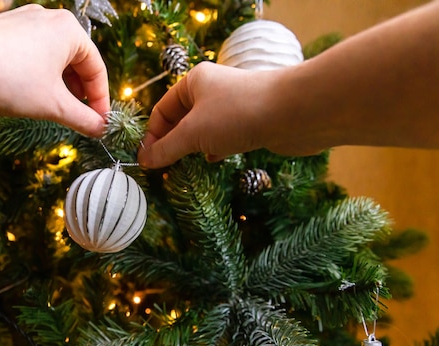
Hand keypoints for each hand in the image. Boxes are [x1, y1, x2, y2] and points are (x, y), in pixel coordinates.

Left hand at [0, 5, 109, 136]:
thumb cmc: (5, 80)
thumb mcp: (52, 105)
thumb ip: (82, 119)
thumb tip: (100, 129)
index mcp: (69, 30)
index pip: (97, 69)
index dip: (100, 101)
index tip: (99, 124)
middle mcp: (50, 19)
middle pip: (77, 63)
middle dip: (79, 94)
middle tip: (78, 121)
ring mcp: (25, 21)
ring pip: (54, 60)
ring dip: (59, 87)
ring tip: (54, 112)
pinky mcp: (6, 30)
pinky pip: (34, 55)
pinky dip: (39, 77)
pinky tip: (30, 96)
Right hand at [138, 62, 318, 168]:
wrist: (294, 112)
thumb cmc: (237, 115)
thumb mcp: (193, 133)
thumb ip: (166, 149)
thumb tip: (144, 160)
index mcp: (193, 82)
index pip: (162, 111)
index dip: (153, 136)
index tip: (148, 162)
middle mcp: (212, 90)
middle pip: (182, 120)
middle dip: (173, 144)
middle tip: (165, 169)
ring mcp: (233, 106)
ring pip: (204, 130)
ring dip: (194, 148)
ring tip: (186, 168)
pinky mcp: (250, 121)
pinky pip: (224, 137)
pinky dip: (216, 149)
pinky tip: (214, 161)